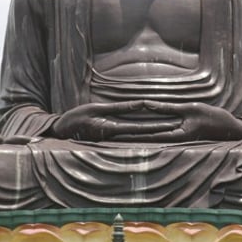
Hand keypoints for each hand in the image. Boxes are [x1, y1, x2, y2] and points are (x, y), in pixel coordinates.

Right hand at [49, 101, 179, 140]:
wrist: (63, 130)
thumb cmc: (78, 118)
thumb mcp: (98, 109)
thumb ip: (120, 107)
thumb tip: (141, 104)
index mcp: (113, 129)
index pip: (140, 128)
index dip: (157, 126)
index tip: (171, 125)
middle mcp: (116, 136)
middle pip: (144, 134)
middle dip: (161, 130)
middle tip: (178, 128)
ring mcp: (114, 138)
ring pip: (139, 135)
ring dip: (154, 132)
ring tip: (170, 128)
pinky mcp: (111, 136)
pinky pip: (131, 134)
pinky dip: (143, 132)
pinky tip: (152, 129)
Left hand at [116, 101, 241, 141]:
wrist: (230, 128)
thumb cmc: (212, 118)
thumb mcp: (189, 109)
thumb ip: (167, 108)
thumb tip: (146, 104)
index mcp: (175, 136)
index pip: (147, 135)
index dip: (130, 134)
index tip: (114, 133)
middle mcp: (174, 141)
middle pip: (147, 138)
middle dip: (129, 136)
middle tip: (110, 134)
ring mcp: (176, 140)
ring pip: (152, 137)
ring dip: (137, 135)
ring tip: (119, 132)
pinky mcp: (179, 136)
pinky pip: (160, 134)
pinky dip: (149, 131)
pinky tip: (139, 129)